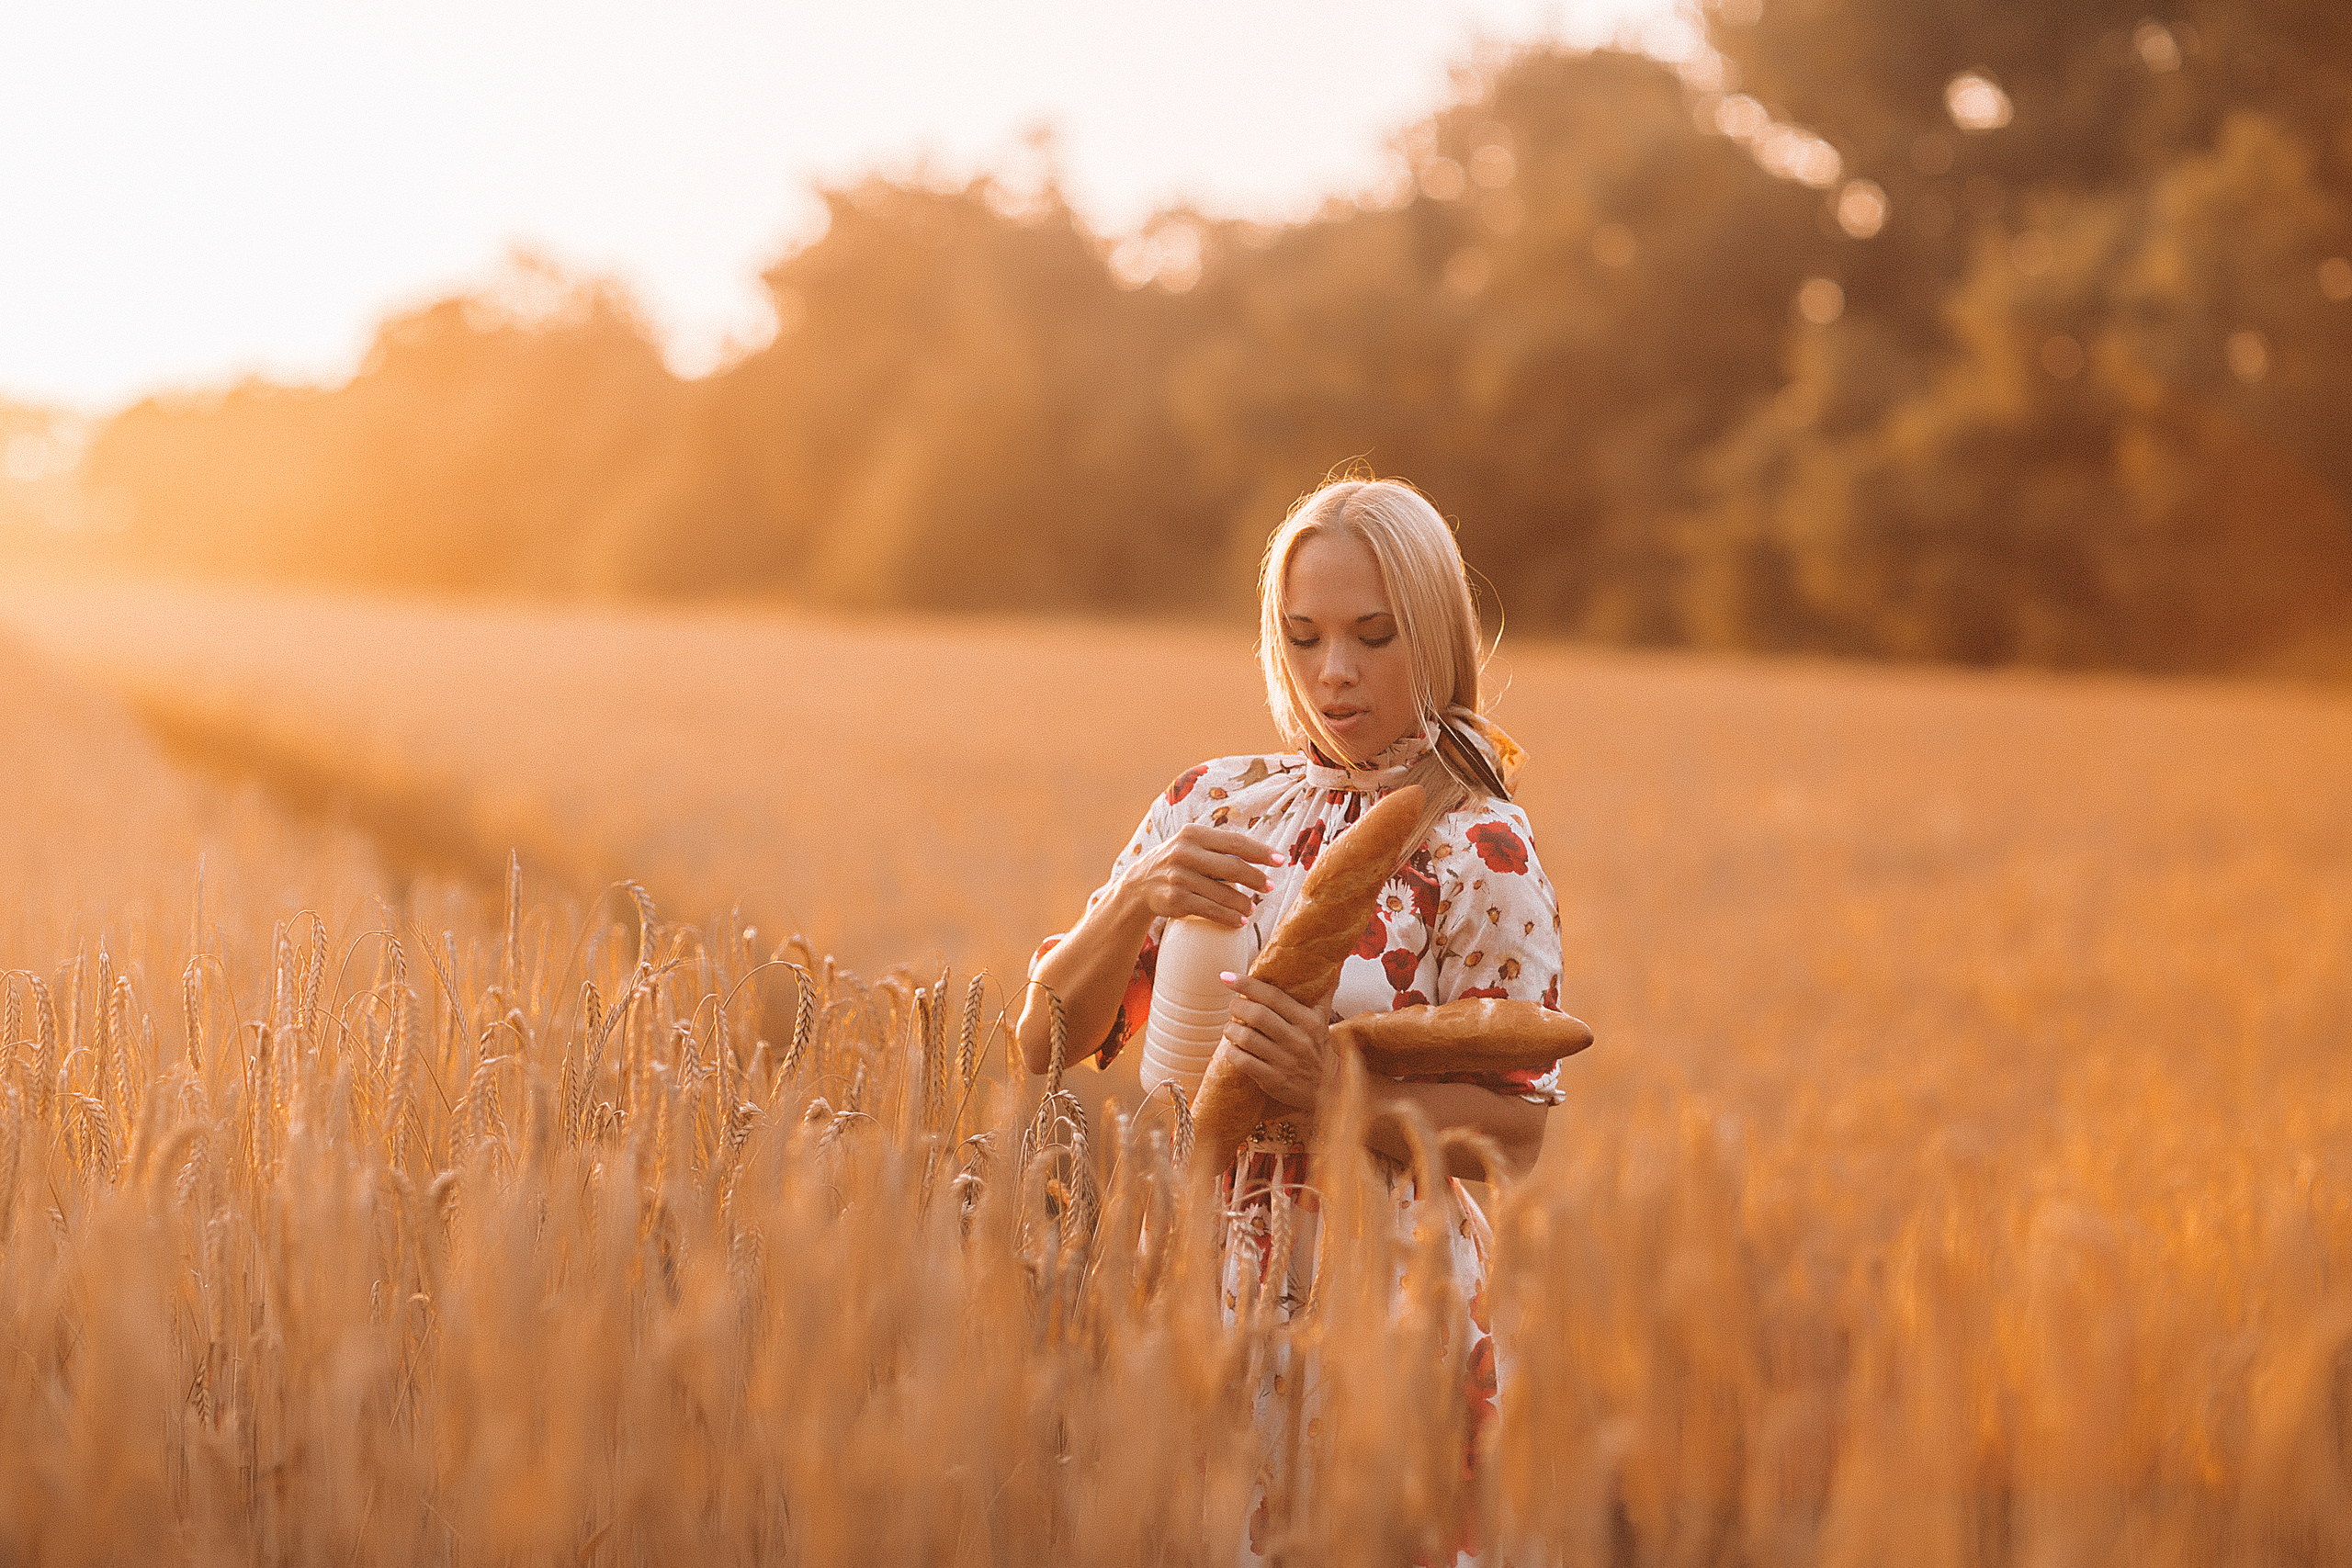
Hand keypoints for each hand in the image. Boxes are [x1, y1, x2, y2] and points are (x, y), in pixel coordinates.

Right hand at [1122, 824, 1282, 928]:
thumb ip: (1220, 848)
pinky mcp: (1176, 900)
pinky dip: (1229, 917)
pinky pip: (1211, 911)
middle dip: (1256, 879)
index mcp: (1193, 833)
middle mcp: (1184, 852)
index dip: (1261, 851)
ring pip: (1223, 893)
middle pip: (1232, 867)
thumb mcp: (1192, 846)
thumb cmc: (1177, 863)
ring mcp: (1179, 877)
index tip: (1281, 860)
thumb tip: (1262, 857)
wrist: (1139, 885)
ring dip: (1244, 903)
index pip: (1235, 841)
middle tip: (1270, 888)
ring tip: (1253, 908)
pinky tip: (1240, 921)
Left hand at [1216, 972, 1330, 1111]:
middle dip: (1237, 1006)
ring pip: (1247, 1038)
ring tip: (1231, 1027)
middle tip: (1233, 1006)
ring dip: (1231, 1029)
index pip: (1274, 996)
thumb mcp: (1323, 1020)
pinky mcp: (1274, 1080)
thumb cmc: (1318, 1048)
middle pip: (1257, 1015)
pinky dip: (1232, 1052)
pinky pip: (1243, 1062)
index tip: (1227, 977)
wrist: (1328, 1089)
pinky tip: (1234, 1048)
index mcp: (1309, 1021)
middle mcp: (1299, 1040)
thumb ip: (1322, 993)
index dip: (1248, 984)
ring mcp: (1285, 1062)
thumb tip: (1332, 964)